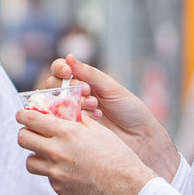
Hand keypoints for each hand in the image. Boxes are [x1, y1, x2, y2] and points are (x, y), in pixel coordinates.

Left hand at [17, 104, 155, 194]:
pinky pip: (47, 177)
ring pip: (29, 161)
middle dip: (26, 133)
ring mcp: (55, 172)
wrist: (128, 187)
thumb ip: (79, 121)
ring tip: (49, 153)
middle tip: (34, 133)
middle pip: (22, 139)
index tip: (23, 114)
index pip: (30, 119)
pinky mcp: (59, 188)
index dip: (23, 114)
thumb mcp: (99, 131)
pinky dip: (52, 172)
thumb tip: (68, 112)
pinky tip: (68, 170)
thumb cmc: (118, 156)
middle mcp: (56, 151)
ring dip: (36, 155)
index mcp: (66, 132)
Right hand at [48, 56, 180, 180]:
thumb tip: (69, 57)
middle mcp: (75, 96)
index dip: (60, 69)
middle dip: (68, 87)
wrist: (140, 137)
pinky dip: (75, 116)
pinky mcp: (72, 129)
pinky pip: (62, 120)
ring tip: (96, 107)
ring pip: (56, 102)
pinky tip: (95, 117)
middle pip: (53, 86)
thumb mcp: (111, 88)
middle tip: (87, 92)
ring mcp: (72, 113)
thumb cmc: (130, 110)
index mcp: (85, 81)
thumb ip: (90, 74)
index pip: (61, 70)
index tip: (67, 72)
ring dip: (74, 102)